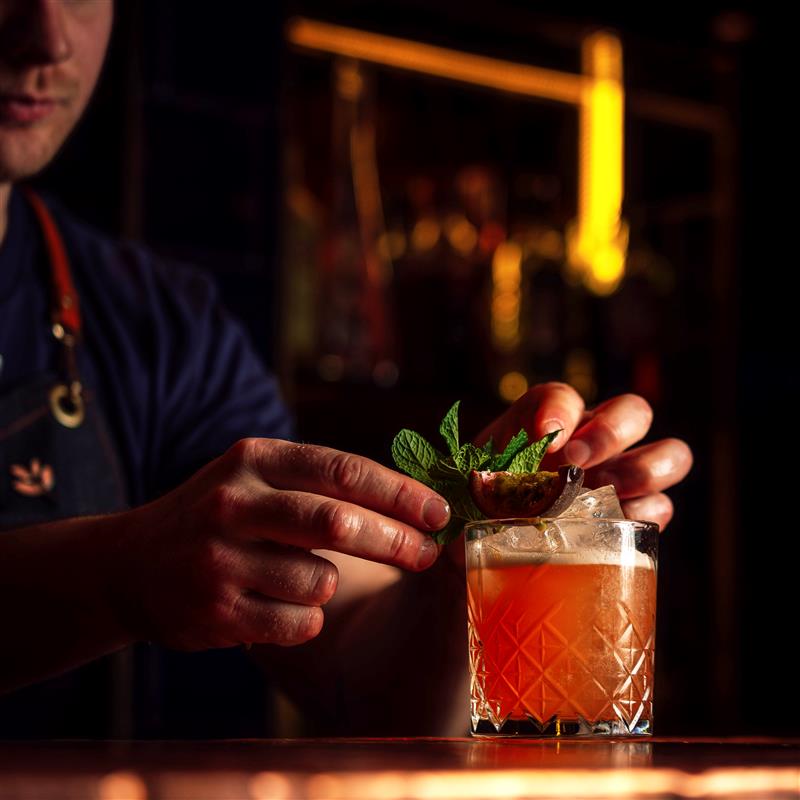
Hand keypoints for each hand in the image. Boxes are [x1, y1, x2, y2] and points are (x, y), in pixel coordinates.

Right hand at [109, 439, 449, 649]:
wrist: (128, 564)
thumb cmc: (218, 515)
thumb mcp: (257, 477)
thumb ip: (321, 482)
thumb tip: (411, 499)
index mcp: (254, 459)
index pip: (342, 470)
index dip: (399, 492)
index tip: (439, 510)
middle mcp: (234, 503)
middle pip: (337, 522)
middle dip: (394, 540)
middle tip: (426, 554)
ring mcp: (219, 559)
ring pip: (321, 580)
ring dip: (330, 584)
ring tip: (301, 577)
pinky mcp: (214, 611)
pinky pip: (298, 623)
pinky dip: (305, 617)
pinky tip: (277, 604)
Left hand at [476, 382, 691, 529]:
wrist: (478, 550)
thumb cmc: (475, 508)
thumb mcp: (469, 484)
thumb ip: (485, 475)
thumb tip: (508, 491)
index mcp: (547, 423)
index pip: (561, 397)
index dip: (559, 410)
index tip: (546, 434)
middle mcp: (591, 441)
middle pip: (634, 411)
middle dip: (612, 432)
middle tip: (577, 463)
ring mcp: (620, 477)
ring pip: (669, 454)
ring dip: (642, 470)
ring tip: (604, 493)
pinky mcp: (633, 518)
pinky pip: (660, 508)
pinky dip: (645, 515)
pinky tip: (611, 527)